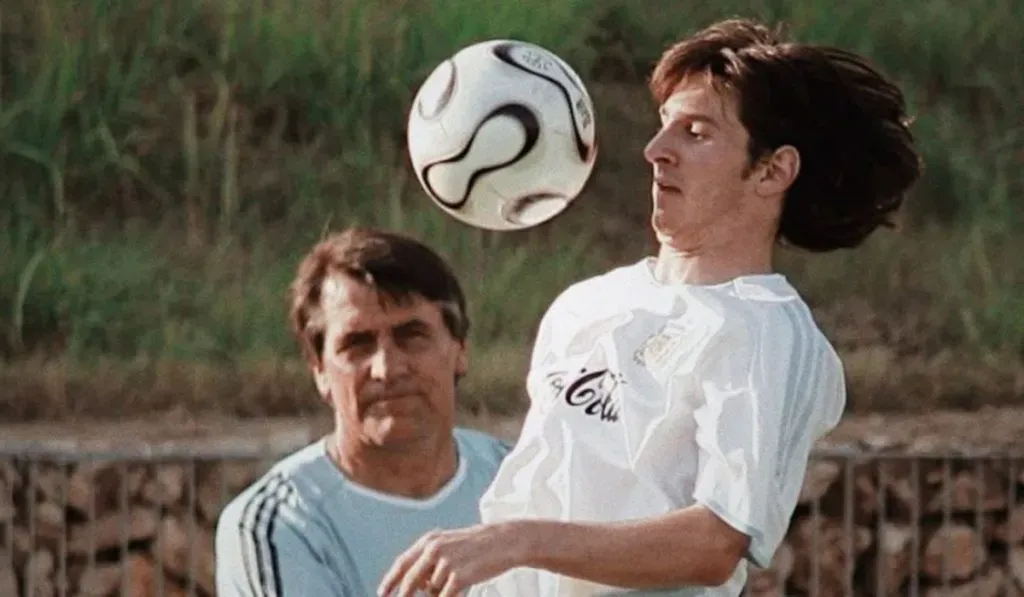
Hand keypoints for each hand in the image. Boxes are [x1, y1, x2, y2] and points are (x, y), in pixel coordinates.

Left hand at [377, 522, 523, 596]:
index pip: (402, 564)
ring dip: (441, 593)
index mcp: (429, 541)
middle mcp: (434, 550)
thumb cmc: (476, 546)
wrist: (504, 541)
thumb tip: (417, 586)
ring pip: (431, 592)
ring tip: (459, 579)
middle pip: (409, 583)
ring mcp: (445, 564)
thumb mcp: (449, 545)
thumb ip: (430, 561)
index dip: (390, 581)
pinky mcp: (458, 577)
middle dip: (405, 596)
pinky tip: (460, 590)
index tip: (381, 593)